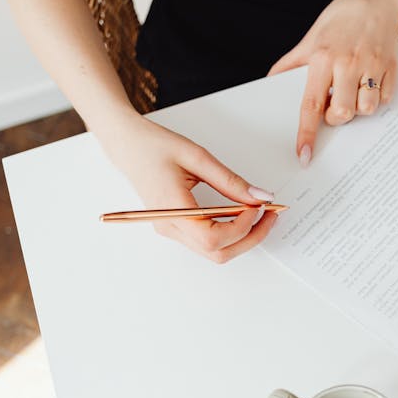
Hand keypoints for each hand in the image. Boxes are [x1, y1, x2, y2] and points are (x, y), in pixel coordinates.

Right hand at [99, 114, 277, 262]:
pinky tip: (241, 214)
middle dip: (250, 238)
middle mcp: (170, 227)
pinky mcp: (176, 227)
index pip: (213, 238)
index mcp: (172, 209)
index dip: (242, 227)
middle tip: (270, 215)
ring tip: (259, 213)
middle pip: (218, 253)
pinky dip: (230, 232)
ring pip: (214, 252)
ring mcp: (171, 230)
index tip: (259, 207)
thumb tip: (260, 197)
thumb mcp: (198, 157)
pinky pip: (207, 241)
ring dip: (242, 237)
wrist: (127, 145)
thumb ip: (230, 181)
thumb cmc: (155, 146)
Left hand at [268, 0, 397, 165]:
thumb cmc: (341, 19)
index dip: (306, 133)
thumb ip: (291, 64)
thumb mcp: (310, 39)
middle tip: (334, 103)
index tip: (304, 155)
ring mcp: (371, 66)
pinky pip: (384, 99)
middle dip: (336, 117)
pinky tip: (370, 83)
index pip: (310, 105)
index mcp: (323, 59)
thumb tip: (271, 82)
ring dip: (358, 108)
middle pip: (341, 114)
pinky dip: (377, 98)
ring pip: (365, 110)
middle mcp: (347, 64)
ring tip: (353, 91)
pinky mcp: (391, 68)